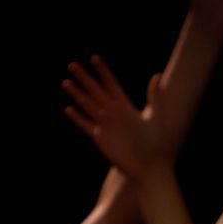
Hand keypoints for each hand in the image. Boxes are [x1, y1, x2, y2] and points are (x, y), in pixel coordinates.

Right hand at [62, 56, 165, 176]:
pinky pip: (86, 125)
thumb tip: (156, 75)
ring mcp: (105, 124)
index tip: (94, 58)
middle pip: (95, 91)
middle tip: (72, 65)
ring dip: (77, 94)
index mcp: (125, 106)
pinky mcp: (100, 138)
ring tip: (66, 82)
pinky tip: (69, 109)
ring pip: (87, 105)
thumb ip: (154, 97)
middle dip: (84, 78)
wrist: (147, 165)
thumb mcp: (155, 117)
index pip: (111, 83)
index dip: (102, 71)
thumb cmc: (155, 143)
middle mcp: (112, 112)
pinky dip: (78, 118)